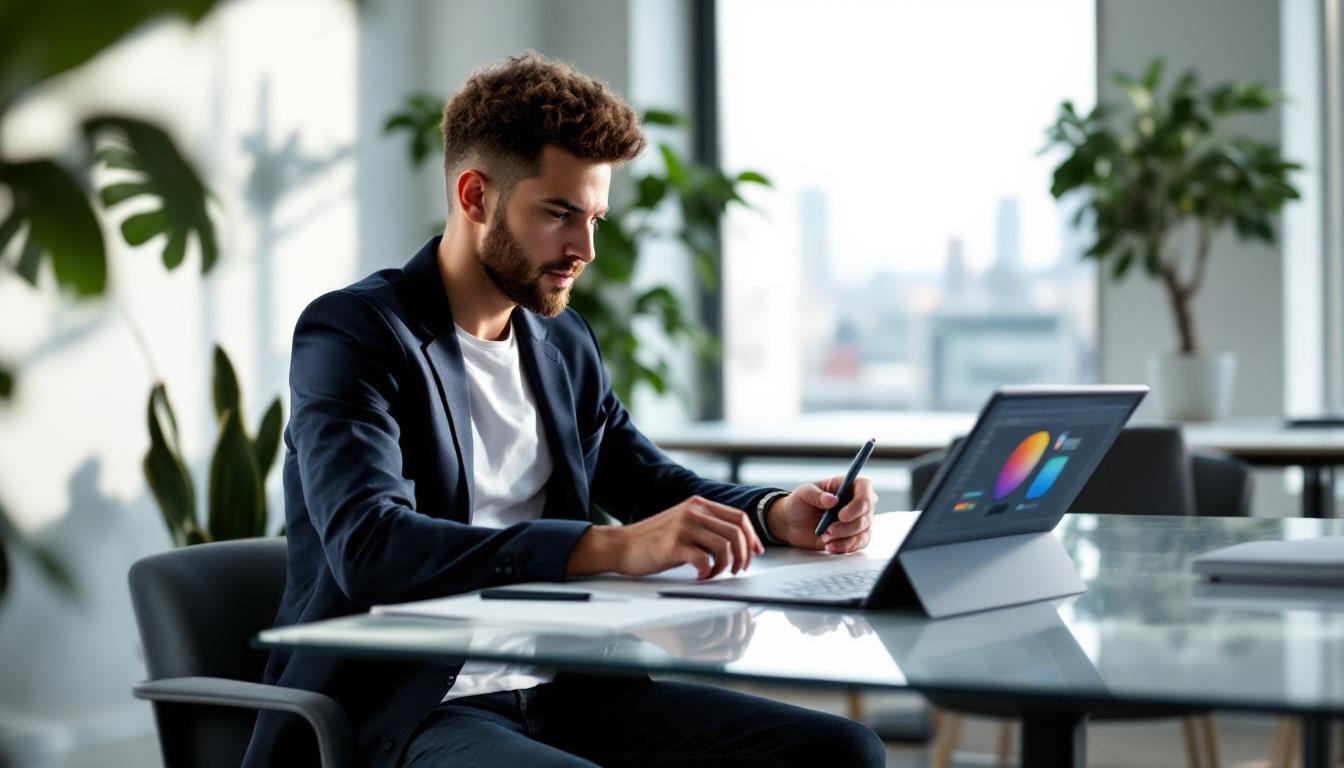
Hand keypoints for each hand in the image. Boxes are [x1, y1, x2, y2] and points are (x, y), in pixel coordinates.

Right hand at [567, 496, 763, 579]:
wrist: (621, 546)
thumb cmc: (653, 540)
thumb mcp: (683, 523)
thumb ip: (706, 526)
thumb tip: (737, 543)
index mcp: (698, 504)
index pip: (739, 518)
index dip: (752, 537)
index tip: (755, 553)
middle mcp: (693, 512)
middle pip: (737, 533)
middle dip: (744, 555)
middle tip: (738, 570)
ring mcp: (684, 527)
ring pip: (725, 547)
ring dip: (726, 566)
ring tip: (716, 574)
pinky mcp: (674, 545)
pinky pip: (705, 561)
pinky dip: (708, 573)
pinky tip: (700, 576)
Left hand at [633, 607, 755, 661]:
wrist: (625, 608)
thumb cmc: (657, 608)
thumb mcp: (682, 618)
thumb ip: (708, 618)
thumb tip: (740, 612)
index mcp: (697, 653)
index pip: (734, 652)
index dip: (747, 636)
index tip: (753, 619)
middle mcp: (693, 655)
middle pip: (733, 646)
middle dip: (744, 625)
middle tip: (744, 606)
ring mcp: (685, 649)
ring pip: (723, 634)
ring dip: (730, 615)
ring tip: (729, 599)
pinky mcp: (678, 640)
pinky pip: (708, 628)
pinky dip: (716, 611)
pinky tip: (716, 598)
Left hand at [765, 477, 876, 552]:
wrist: (793, 524)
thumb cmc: (800, 504)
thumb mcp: (803, 494)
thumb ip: (816, 495)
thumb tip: (832, 500)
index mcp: (849, 485)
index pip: (865, 490)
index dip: (858, 504)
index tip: (842, 515)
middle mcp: (857, 502)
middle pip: (866, 515)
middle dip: (847, 527)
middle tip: (828, 530)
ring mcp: (858, 520)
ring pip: (863, 532)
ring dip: (844, 539)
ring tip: (824, 538)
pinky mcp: (854, 537)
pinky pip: (858, 544)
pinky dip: (844, 547)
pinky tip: (830, 546)